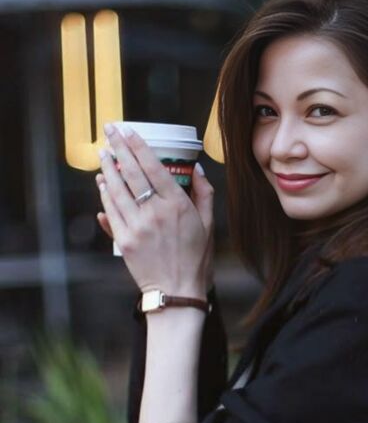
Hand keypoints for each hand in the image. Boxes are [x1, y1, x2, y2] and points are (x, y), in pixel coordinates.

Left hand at [96, 124, 214, 297]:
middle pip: (131, 172)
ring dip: (108, 168)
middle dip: (118, 147)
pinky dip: (105, 194)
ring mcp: (137, 226)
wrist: (177, 292)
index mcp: (177, 205)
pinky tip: (103, 182)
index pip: (153, 167)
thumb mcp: (208, 225)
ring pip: (117, 189)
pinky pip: (111, 211)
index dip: (138, 146)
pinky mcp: (125, 240)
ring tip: (103, 153)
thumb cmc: (196, 260)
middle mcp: (155, 212)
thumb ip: (204, 194)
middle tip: (109, 130)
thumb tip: (196, 169)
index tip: (128, 131)